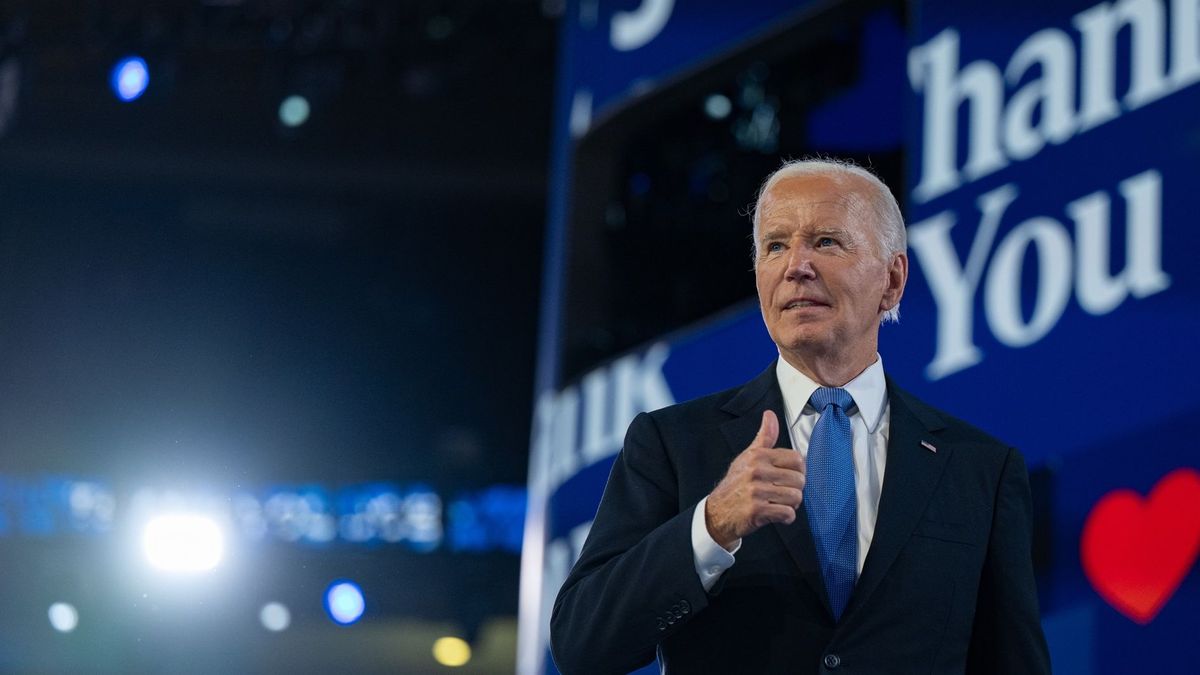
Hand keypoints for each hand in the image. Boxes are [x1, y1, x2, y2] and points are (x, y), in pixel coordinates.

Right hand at [704, 410, 804, 549]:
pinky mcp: (757, 510)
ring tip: (779, 503)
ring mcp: (756, 491)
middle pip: (799, 480)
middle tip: (782, 493)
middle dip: (795, 490)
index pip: (797, 460)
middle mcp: (757, 471)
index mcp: (758, 456)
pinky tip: (776, 515)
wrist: (717, 512)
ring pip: (796, 497)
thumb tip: (770, 414)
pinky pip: (787, 513)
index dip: (798, 471)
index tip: (788, 477)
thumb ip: (764, 437)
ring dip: (791, 505)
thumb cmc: (736, 484)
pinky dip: (786, 517)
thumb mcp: (748, 457)